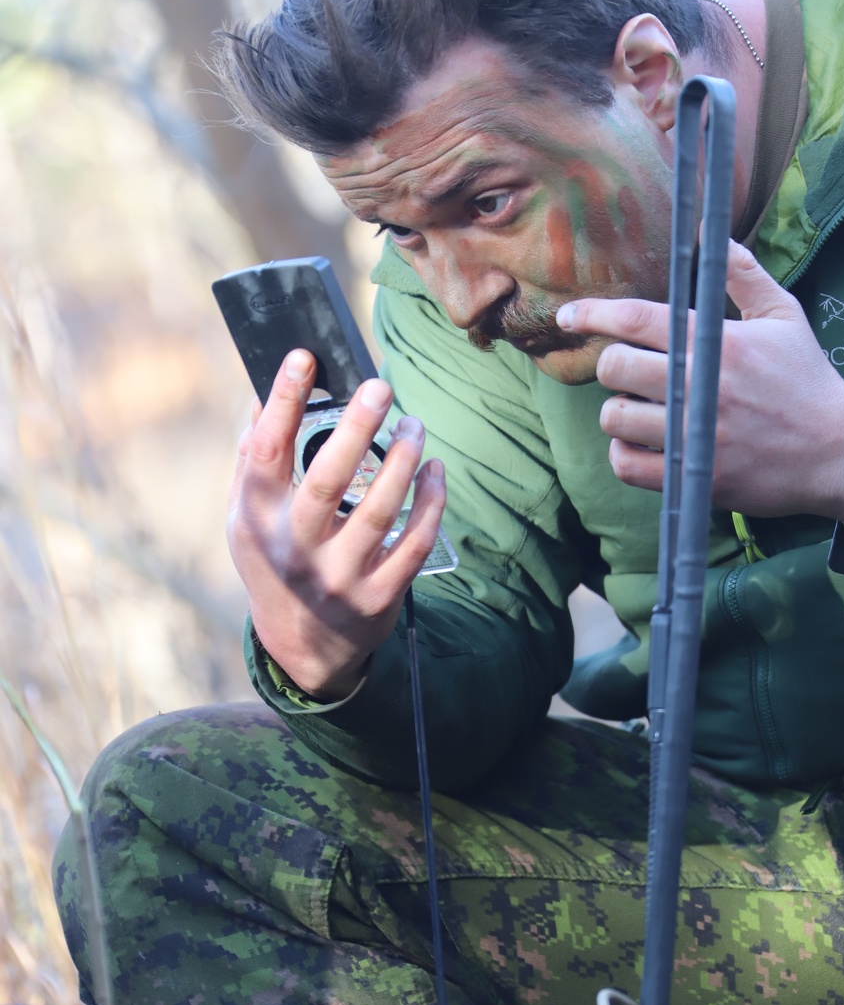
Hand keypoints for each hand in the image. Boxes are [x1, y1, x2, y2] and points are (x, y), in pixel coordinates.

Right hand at [227, 350, 446, 697]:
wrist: (302, 648)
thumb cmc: (275, 559)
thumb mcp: (246, 516)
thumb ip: (253, 458)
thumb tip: (265, 390)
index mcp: (256, 519)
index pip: (265, 451)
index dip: (282, 401)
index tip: (303, 357)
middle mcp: (295, 549)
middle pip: (328, 479)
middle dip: (357, 427)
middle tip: (380, 386)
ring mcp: (338, 576)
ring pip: (380, 509)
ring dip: (404, 459)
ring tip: (415, 423)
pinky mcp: (379, 597)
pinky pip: (414, 542)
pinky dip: (431, 502)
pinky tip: (435, 471)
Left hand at [556, 240, 843, 520]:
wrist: (839, 452)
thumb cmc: (808, 380)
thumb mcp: (785, 316)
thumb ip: (743, 275)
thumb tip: (712, 237)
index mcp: (718, 344)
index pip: (636, 320)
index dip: (592, 314)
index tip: (568, 316)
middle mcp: (701, 388)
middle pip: (614, 367)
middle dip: (611, 364)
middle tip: (628, 370)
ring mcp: (695, 437)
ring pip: (615, 418)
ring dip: (619, 410)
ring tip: (642, 407)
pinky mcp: (693, 478)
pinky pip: (628, 465)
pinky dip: (624, 452)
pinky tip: (640, 442)